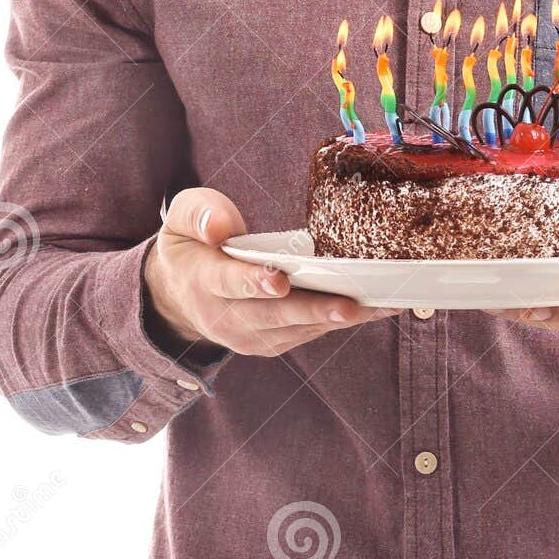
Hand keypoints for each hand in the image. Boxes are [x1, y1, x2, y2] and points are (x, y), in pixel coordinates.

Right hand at [144, 188, 400, 356]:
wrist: (178, 294)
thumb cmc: (191, 243)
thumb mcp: (183, 217)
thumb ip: (200, 215)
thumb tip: (219, 227)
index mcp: (203, 280)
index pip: (229, 282)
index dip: (254, 282)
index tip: (279, 281)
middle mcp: (226, 317)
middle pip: (274, 316)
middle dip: (314, 310)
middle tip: (350, 306)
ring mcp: (251, 336)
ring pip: (299, 329)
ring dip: (339, 318)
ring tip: (380, 306)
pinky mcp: (272, 343)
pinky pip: (309, 333)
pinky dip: (340, 322)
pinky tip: (374, 309)